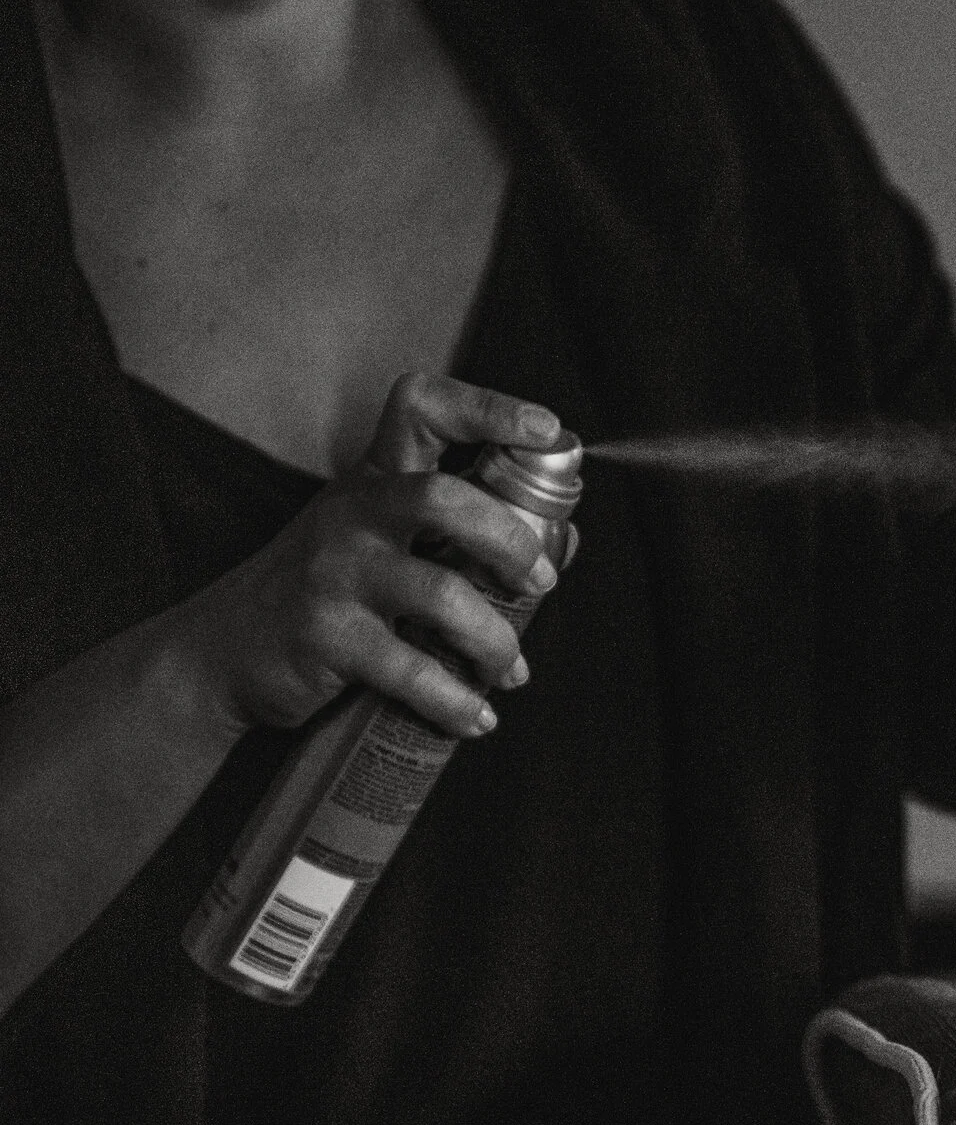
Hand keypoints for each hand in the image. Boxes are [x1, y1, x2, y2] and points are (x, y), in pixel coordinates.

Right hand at [168, 373, 571, 738]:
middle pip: (446, 499)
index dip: (489, 407)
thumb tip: (564, 542)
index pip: (422, 409)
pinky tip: (476, 716)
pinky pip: (413, 671)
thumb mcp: (378, 539)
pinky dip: (457, 701)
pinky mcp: (325, 637)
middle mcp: (353, 514)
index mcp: (374, 479)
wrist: (221, 652)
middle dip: (512, 541)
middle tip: (539, 582)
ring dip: (495, 641)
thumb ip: (458, 533)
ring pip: (443, 595)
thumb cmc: (324, 590)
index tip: (546, 429)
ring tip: (509, 670)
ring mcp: (335, 574)